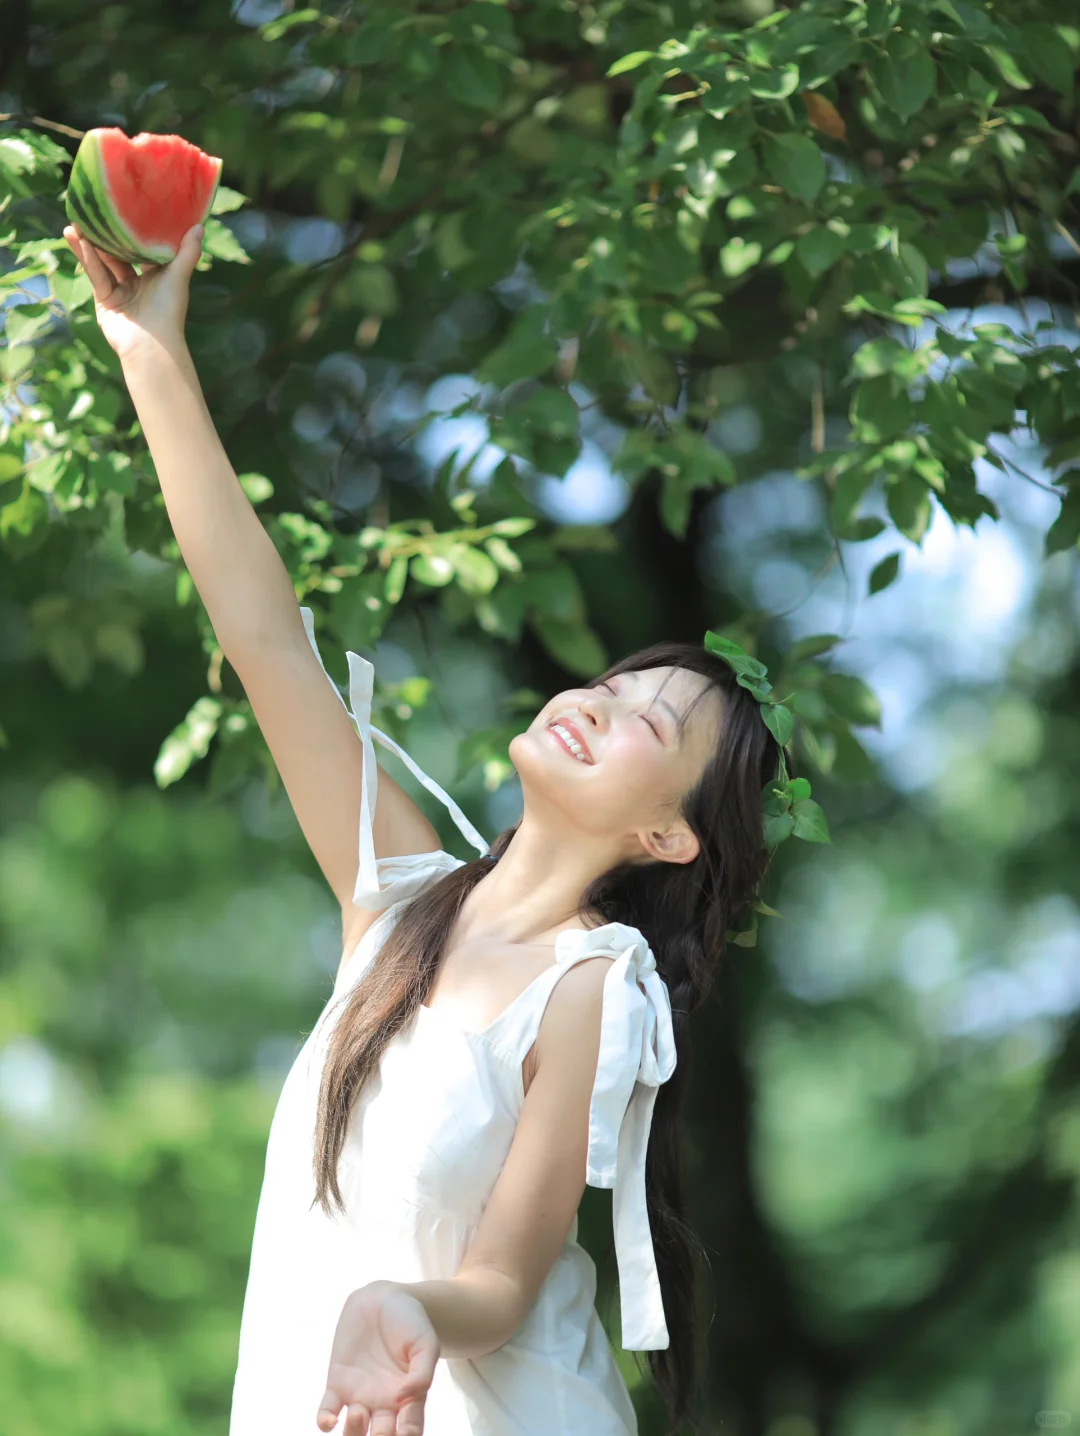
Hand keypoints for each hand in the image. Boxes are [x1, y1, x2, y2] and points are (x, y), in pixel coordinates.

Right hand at [61, 223, 203, 364]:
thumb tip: (199, 225)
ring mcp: (120, 292)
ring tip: (75, 220)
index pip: (142, 249)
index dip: (133, 231)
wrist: (151, 344)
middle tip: (93, 211)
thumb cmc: (169, 310)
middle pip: (119, 254)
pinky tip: (76, 238)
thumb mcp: (178, 276)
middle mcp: (138, 284)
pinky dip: (87, 258)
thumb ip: (187, 252)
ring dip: (88, 243)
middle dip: (105, 235)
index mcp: (156, 277)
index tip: (123, 209)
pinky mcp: (105, 300)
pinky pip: (96, 275)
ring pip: (103, 263)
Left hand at [317, 1280, 439, 1435]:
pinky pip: (327, 1412)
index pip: (410, 1430)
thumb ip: (422, 1372)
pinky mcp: (338, 1384)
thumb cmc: (411, 1322)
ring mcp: (360, 1396)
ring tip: (357, 1411)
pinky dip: (325, 1422)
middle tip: (380, 1430)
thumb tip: (403, 1399)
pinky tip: (329, 1421)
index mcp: (410, 1398)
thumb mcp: (425, 1343)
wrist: (383, 1298)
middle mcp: (385, 1404)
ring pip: (353, 1431)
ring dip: (353, 1432)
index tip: (405, 1432)